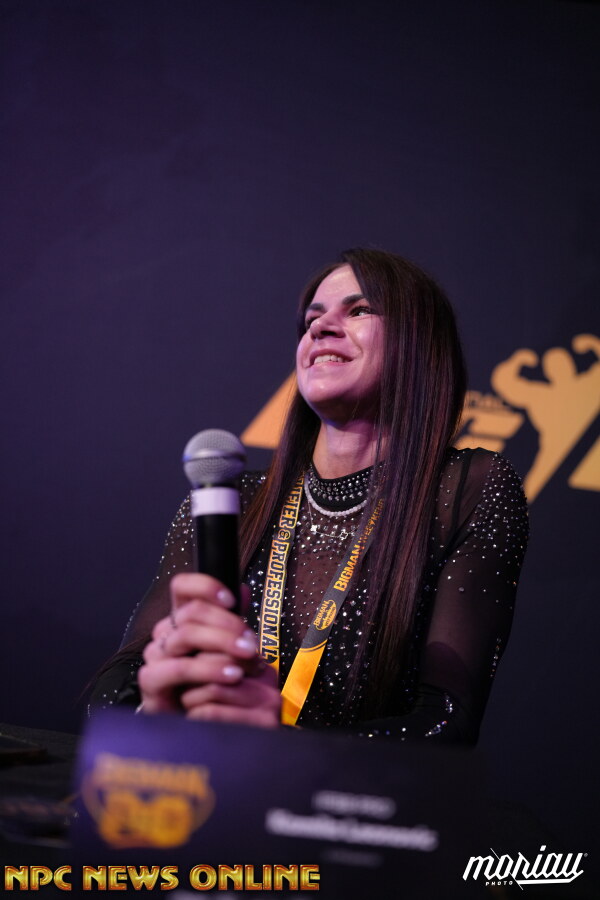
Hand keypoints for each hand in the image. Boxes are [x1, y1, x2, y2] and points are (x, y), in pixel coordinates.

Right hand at [137, 573, 279, 727]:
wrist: (196, 724)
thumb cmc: (214, 681)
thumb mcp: (229, 649)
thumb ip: (233, 620)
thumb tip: (243, 590)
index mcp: (182, 618)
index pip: (182, 587)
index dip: (205, 586)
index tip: (232, 600)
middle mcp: (165, 632)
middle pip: (191, 612)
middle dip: (227, 624)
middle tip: (252, 642)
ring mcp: (155, 654)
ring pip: (185, 634)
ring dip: (222, 644)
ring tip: (247, 658)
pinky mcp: (150, 680)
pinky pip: (176, 667)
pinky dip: (207, 669)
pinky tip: (231, 676)